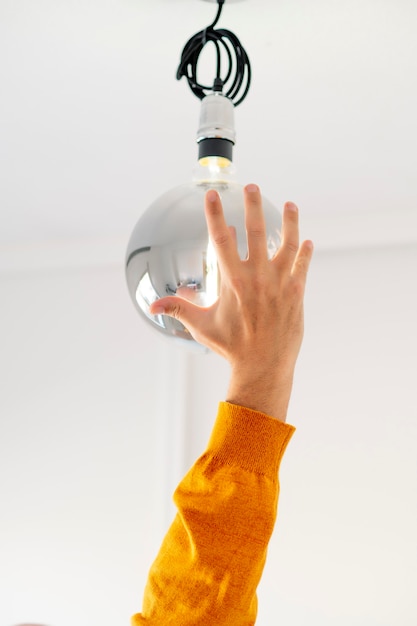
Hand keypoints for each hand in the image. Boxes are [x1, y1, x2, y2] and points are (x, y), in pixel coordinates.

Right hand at [150, 184, 312, 420]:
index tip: (213, 195)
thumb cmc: (231, 347)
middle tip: (252, 187)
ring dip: (290, 222)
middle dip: (253, 206)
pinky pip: (302, 266)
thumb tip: (152, 305)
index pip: (221, 239)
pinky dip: (305, 253)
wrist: (263, 366)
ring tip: (291, 204)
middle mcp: (256, 277)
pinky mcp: (296, 293)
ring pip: (287, 244)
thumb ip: (179, 309)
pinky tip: (307, 241)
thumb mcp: (202, 326)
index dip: (215, 214)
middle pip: (256, 232)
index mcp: (232, 281)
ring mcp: (279, 283)